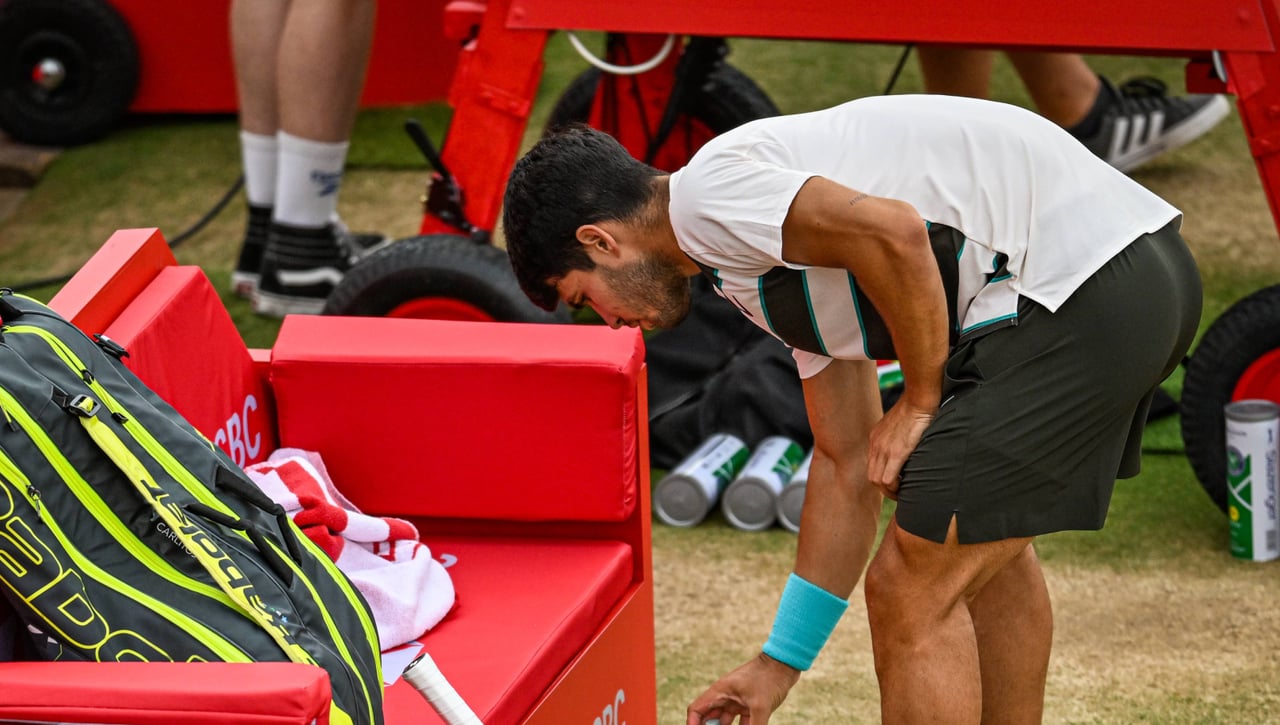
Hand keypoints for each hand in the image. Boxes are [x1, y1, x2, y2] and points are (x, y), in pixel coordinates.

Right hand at [686, 652, 800, 724]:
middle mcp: (725, 696)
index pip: (696, 710)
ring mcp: (737, 701)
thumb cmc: (769, 678)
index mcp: (720, 692)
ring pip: (724, 722)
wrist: (785, 664)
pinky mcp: (749, 705)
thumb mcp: (760, 706)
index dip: (692, 724)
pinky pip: (741, 723)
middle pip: (709, 718)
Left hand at [866, 396, 934, 498]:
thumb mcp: (897, 423)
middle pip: (872, 476)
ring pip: (878, 481)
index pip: (872, 466)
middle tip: (899, 493)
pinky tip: (906, 487)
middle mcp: (876, 445)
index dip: (882, 478)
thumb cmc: (914, 409)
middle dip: (884, 489)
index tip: (895, 483)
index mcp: (875, 438)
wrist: (918, 399)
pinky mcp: (897, 452)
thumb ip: (895, 435)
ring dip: (890, 491)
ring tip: (903, 493)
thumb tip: (904, 445)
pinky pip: (888, 478)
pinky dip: (895, 488)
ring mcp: (884, 449)